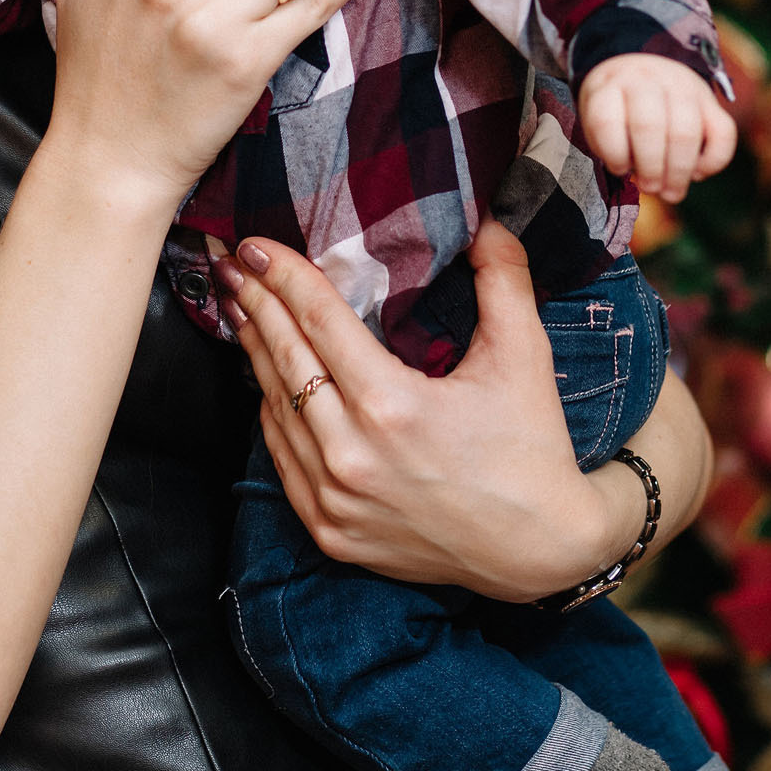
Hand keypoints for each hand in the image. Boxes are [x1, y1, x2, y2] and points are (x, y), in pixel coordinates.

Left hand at [215, 223, 635, 599]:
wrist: (540, 551)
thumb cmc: (531, 449)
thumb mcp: (524, 356)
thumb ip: (503, 278)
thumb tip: (485, 219)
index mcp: (391, 407)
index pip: (318, 322)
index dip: (283, 276)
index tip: (255, 246)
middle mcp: (352, 455)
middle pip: (284, 360)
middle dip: (254, 304)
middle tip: (231, 264)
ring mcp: (334, 499)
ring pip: (275, 409)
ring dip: (254, 355)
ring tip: (240, 309)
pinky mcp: (329, 531)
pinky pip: (282, 459)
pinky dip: (272, 413)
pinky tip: (266, 379)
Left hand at [576, 53, 735, 203]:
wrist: (642, 70)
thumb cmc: (617, 108)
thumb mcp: (598, 120)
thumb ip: (612, 148)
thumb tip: (649, 183)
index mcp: (609, 86)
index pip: (606, 120)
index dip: (613, 153)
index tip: (618, 169)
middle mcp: (645, 80)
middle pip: (649, 126)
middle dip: (650, 167)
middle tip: (650, 188)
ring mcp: (682, 86)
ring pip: (686, 131)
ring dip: (679, 170)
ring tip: (670, 192)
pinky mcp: (709, 99)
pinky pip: (723, 131)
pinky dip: (714, 160)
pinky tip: (698, 175)